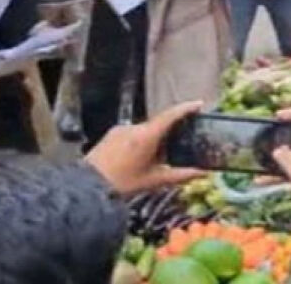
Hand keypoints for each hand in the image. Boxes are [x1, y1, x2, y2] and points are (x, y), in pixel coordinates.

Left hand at [85, 101, 206, 196]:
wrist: (88, 185)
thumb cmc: (123, 184)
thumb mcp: (155, 181)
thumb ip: (180, 175)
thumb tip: (201, 173)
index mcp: (147, 136)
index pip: (170, 116)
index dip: (186, 108)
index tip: (199, 104)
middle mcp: (134, 127)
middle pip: (158, 123)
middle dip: (170, 129)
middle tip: (182, 139)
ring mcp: (121, 129)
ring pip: (144, 129)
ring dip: (153, 138)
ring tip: (157, 156)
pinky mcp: (112, 133)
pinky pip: (131, 132)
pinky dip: (140, 140)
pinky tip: (138, 157)